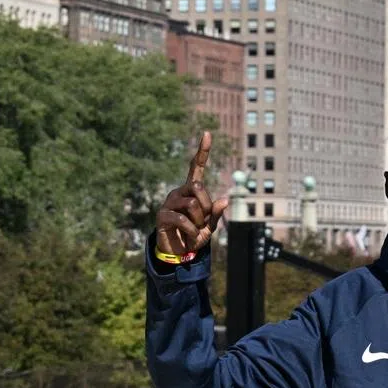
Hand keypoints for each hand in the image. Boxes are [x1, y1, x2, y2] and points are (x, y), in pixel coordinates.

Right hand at [155, 132, 228, 258]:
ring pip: (192, 203)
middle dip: (207, 205)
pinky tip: (189, 236)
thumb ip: (216, 214)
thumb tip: (224, 200)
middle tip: (204, 221)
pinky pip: (183, 219)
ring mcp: (170, 202)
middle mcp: (179, 192)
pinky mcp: (162, 215)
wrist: (179, 253)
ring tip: (195, 230)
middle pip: (198, 186)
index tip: (207, 133)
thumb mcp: (210, 226)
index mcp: (191, 191)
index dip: (202, 151)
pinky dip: (192, 230)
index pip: (196, 167)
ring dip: (200, 220)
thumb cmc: (195, 236)